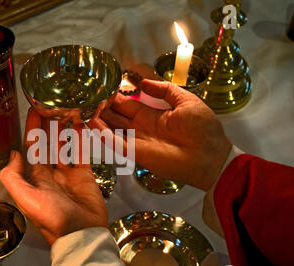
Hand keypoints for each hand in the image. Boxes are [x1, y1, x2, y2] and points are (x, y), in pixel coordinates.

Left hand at [0, 108, 107, 245]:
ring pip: (65, 145)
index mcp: (35, 177)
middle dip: (48, 124)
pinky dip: (81, 138)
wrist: (81, 233)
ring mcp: (69, 173)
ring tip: (67, 109)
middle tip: (52, 103)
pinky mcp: (85, 175)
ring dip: (65, 128)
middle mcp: (51, 172)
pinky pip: (81, 153)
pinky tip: (81, 124)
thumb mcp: (25, 199)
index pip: (32, 147)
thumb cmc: (51, 217)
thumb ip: (13, 177)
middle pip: (48, 143)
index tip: (34, 110)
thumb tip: (13, 153)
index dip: (32, 129)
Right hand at [89, 79, 231, 190]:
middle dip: (103, 107)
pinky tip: (92, 122)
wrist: (210, 155)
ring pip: (111, 129)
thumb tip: (143, 82)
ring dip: (98, 119)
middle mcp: (142, 129)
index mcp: (153, 116)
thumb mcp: (186, 100)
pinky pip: (115, 143)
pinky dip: (103, 134)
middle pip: (116, 116)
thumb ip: (164, 90)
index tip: (102, 88)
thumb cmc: (203, 129)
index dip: (115, 97)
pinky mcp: (136, 153)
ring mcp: (137, 141)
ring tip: (84, 107)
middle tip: (88, 96)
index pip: (128, 105)